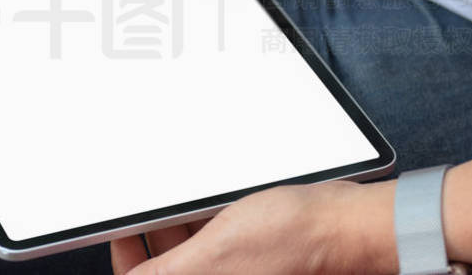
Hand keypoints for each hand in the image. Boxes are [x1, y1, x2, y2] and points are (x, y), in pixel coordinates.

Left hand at [110, 180, 399, 274]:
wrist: (347, 228)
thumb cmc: (292, 241)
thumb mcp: (210, 255)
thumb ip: (161, 274)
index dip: (128, 258)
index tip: (125, 231)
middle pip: (170, 272)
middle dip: (159, 241)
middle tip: (157, 210)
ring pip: (194, 258)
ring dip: (185, 231)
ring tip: (190, 203)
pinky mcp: (257, 265)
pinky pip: (219, 249)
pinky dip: (210, 227)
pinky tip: (217, 205)